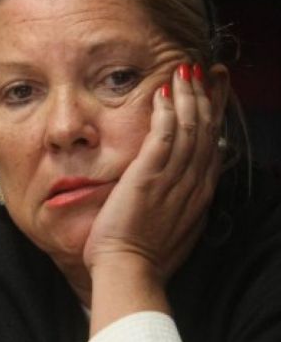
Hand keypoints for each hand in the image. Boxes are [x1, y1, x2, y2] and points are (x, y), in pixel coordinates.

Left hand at [83, 63, 220, 329]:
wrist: (128, 272)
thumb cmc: (144, 256)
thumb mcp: (175, 227)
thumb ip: (181, 203)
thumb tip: (185, 188)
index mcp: (199, 195)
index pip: (211, 144)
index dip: (213, 114)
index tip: (212, 90)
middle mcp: (192, 184)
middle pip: (206, 130)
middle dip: (205, 95)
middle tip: (203, 69)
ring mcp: (172, 180)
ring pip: (188, 128)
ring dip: (187, 96)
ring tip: (183, 70)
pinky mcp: (147, 178)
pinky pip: (162, 136)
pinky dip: (165, 112)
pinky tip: (163, 92)